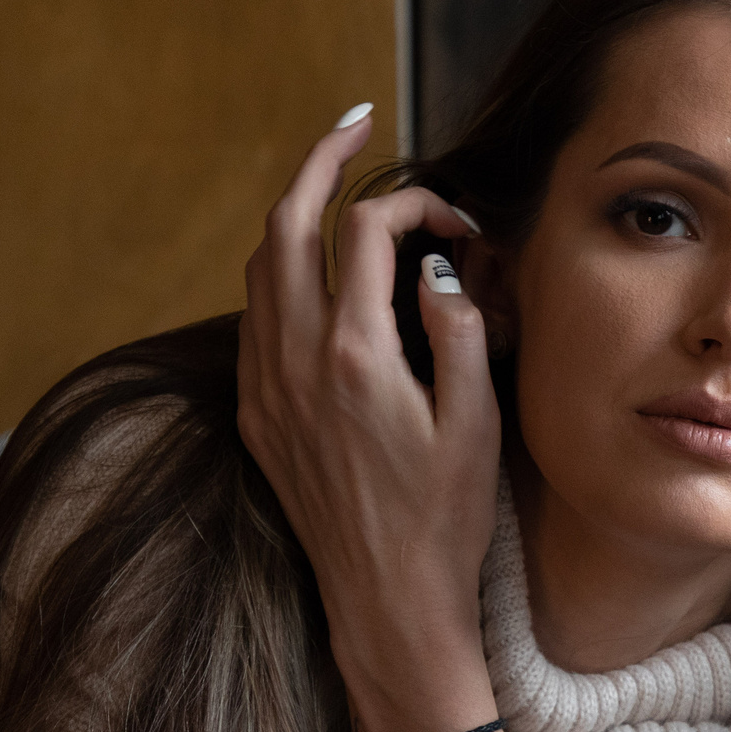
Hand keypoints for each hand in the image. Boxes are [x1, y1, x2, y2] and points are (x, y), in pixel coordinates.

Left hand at [236, 107, 495, 705]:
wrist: (387, 606)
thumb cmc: (444, 523)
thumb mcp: (475, 423)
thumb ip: (459, 330)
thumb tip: (440, 269)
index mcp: (353, 356)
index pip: (368, 232)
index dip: (416, 207)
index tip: (457, 225)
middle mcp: (294, 362)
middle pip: (286, 224)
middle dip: (319, 162)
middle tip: (356, 125)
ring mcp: (266, 389)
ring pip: (260, 267)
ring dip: (296, 217)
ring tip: (334, 192)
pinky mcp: (258, 417)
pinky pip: (255, 318)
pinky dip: (282, 275)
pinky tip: (317, 278)